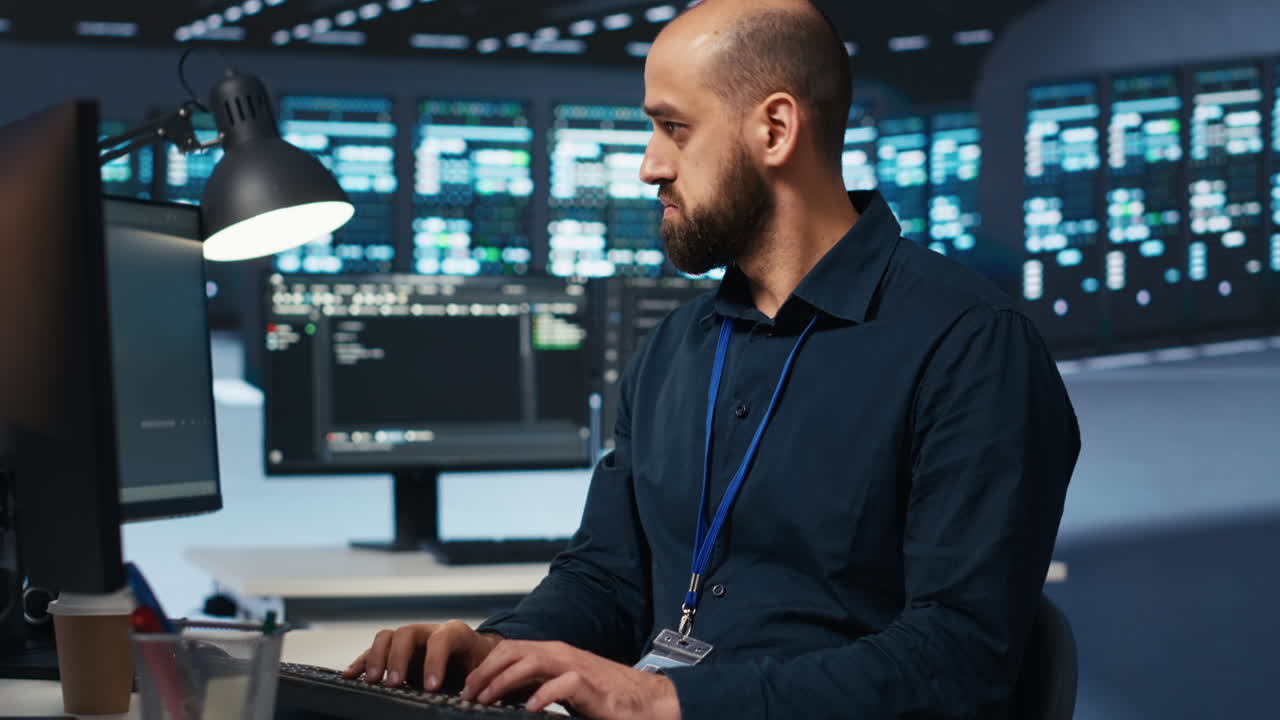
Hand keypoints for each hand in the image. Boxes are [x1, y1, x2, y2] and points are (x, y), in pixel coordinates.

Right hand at [340, 620, 501, 691]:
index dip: (434, 662)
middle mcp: (429, 631)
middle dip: (398, 658)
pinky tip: (351, 675)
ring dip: (377, 658)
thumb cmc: (478, 661)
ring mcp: (410, 639)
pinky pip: (374, 651)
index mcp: (455, 632)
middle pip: (407, 633)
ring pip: (387, 637)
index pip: (441, 639)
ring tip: (373, 681)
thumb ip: (473, 679)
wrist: (475, 655)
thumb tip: (469, 694)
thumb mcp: (483, 668)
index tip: (431, 687)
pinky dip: (362, 662)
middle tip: (395, 683)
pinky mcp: (396, 650)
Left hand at [461, 640, 680, 719]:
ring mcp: (576, 667)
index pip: (511, 649)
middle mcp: (562, 654)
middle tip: (469, 693)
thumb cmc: (604, 695)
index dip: (486, 666)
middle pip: (515, 651)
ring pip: (533, 662)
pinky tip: (530, 708)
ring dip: (505, 681)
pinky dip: (543, 695)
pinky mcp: (590, 685)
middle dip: (487, 671)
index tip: (468, 687)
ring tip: (488, 699)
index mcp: (553, 654)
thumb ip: (539, 686)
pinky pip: (562, 684)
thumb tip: (508, 697)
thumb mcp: (563, 687)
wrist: (644, 700)